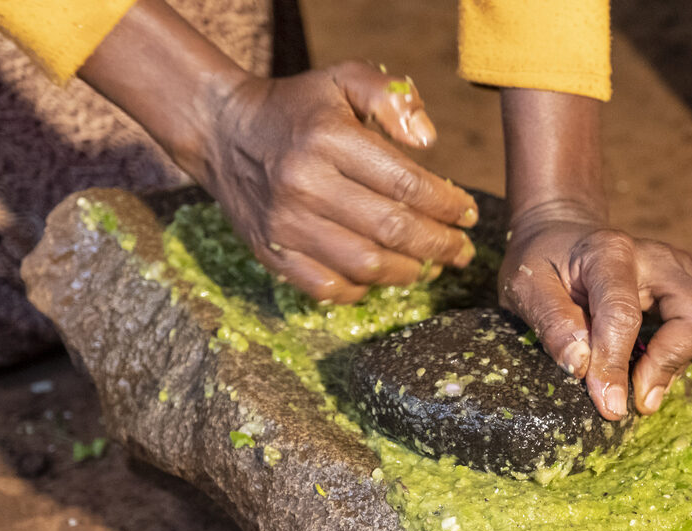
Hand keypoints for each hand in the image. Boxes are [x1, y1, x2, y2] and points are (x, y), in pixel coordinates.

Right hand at [198, 62, 477, 301]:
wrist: (223, 131)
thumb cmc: (299, 107)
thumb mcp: (343, 79)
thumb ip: (392, 97)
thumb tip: (428, 140)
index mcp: (330, 138)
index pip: (407, 183)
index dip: (447, 205)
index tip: (468, 213)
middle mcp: (305, 184)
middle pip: (392, 229)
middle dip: (440, 244)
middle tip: (462, 249)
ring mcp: (286, 223)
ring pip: (365, 264)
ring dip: (410, 271)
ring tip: (431, 265)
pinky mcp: (270, 251)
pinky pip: (327, 287)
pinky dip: (362, 289)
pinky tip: (381, 276)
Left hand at [500, 204, 691, 419]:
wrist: (564, 236)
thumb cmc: (542, 264)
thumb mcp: (526, 288)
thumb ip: (552, 324)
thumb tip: (582, 367)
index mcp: (610, 252)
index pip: (624, 315)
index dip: (616, 365)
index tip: (608, 405)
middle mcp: (658, 257)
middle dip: (670, 362)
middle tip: (636, 394)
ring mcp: (684, 268)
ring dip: (685, 359)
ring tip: (643, 374)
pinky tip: (655, 358)